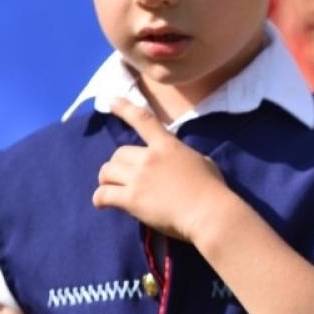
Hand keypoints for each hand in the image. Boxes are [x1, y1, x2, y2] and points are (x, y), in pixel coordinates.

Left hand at [93, 98, 230, 242]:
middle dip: (118, 165)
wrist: (209, 213)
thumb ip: (186, 158)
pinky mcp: (132, 199)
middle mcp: (149, 158)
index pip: (143, 120)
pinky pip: (104, 194)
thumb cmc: (213, 190)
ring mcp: (139, 178)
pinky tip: (101, 203)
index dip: (124, 109)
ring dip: (107, 180)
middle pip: (118, 154)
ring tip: (110, 189)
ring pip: (107, 172)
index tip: (111, 101)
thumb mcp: (203, 163)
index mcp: (167, 146)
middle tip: (122, 177)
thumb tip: (183, 161)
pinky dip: (100, 198)